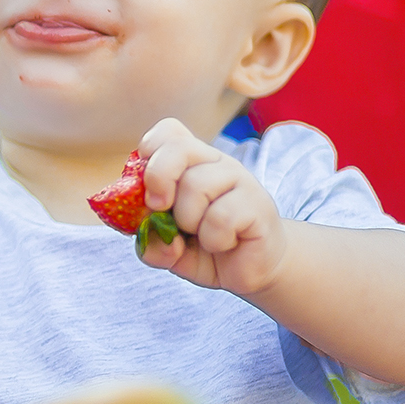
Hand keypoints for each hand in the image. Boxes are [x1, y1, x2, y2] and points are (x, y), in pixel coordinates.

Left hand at [134, 118, 289, 295]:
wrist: (252, 271)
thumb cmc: (207, 248)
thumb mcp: (168, 249)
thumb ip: (152, 243)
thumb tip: (156, 236)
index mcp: (192, 163)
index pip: (169, 131)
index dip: (150, 150)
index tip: (147, 185)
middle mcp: (216, 163)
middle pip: (179, 148)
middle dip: (159, 179)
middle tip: (160, 207)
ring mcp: (240, 179)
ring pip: (196, 185)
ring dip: (188, 221)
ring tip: (202, 235)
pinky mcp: (257, 204)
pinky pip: (221, 216)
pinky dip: (213, 239)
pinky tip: (223, 243)